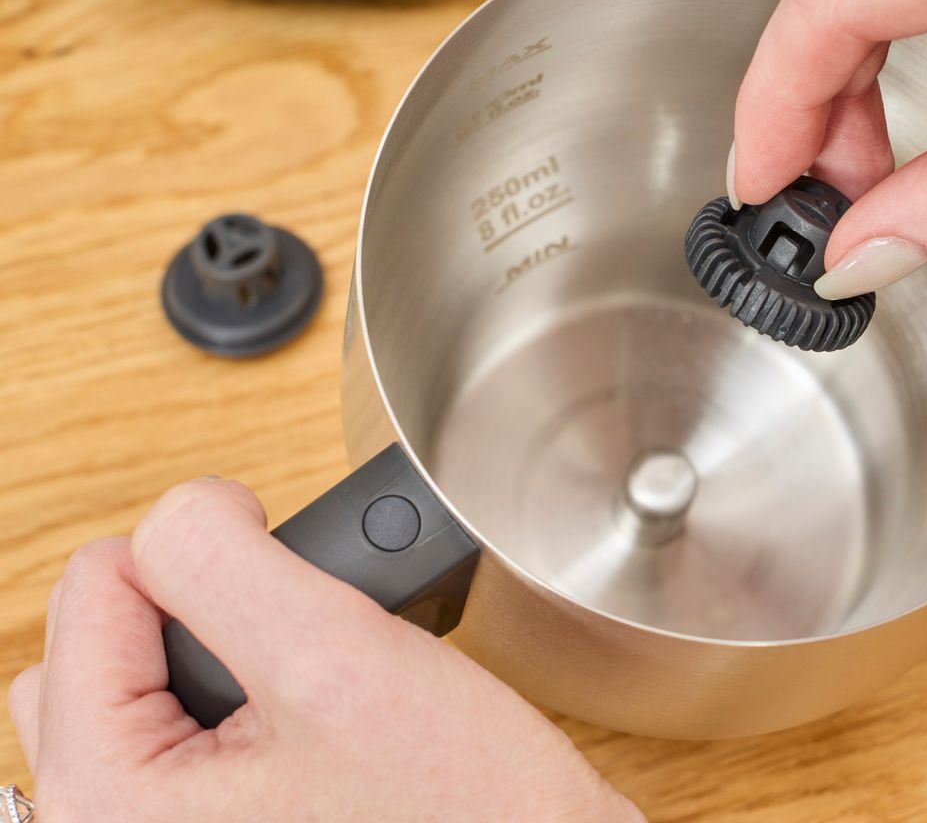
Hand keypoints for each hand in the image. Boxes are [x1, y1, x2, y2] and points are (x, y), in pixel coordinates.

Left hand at [6, 478, 640, 822]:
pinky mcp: (218, 820)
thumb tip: (186, 509)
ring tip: (313, 680)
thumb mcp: (332, 655)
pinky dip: (249, 687)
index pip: (94, 586)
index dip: (212, 553)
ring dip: (229, 645)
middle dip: (206, 606)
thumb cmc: (457, 812)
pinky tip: (315, 713)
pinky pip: (193, 718)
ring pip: (148, 672)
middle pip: (100, 633)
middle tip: (303, 641)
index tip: (299, 586)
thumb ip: (220, 558)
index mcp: (101, 798)